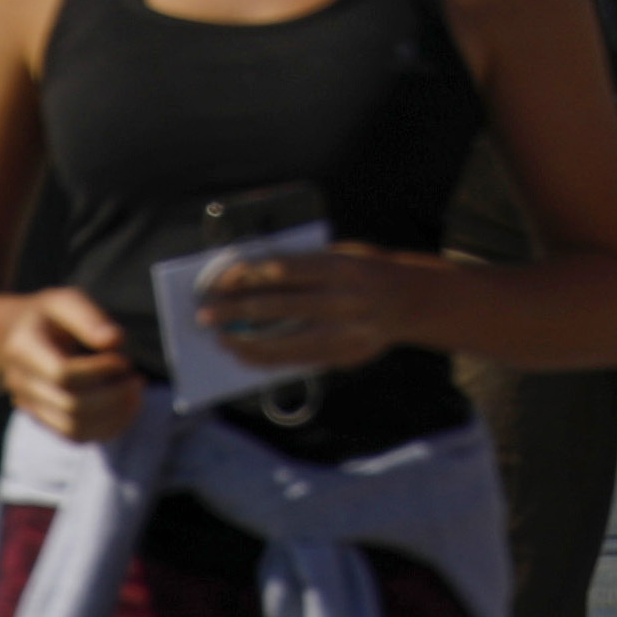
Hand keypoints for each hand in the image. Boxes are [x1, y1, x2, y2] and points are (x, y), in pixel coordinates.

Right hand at [3, 289, 145, 441]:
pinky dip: (107, 428)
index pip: (62, 374)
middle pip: (71, 406)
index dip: (99, 371)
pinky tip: (128, 408)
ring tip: (135, 393)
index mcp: (22, 349)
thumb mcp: (65, 301)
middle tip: (136, 378)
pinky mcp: (45, 420)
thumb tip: (115, 341)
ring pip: (74, 429)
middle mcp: (20, 383)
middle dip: (113, 396)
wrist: (19, 337)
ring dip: (114, 416)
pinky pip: (76, 437)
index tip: (123, 359)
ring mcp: (30, 406)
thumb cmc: (49, 317)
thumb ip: (89, 318)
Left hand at [195, 244, 423, 380]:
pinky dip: (267, 359)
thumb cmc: (364, 271)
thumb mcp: (341, 255)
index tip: (219, 282)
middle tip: (204, 315)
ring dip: (246, 342)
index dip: (248, 276)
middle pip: (279, 307)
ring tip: (221, 341)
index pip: (284, 270)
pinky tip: (246, 356)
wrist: (412, 300)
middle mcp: (344, 300)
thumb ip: (302, 267)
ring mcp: (346, 331)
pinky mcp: (344, 355)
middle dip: (236, 311)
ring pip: (285, 342)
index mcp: (341, 267)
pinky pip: (297, 361)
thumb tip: (249, 282)